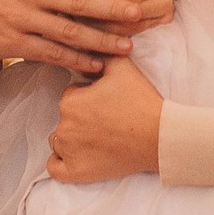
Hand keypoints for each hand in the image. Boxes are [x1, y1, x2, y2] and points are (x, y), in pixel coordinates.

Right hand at [0, 0, 167, 75]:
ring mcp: (22, 20)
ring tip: (126, 47)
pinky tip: (93, 64)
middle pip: (78, 2)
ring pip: (68, 32)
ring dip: (100, 40)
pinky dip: (74, 59)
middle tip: (139, 14)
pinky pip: (50, 53)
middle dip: (111, 8)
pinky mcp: (13, 44)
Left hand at [47, 57, 163, 183]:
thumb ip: (100, 51)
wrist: (158, 136)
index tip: (105, 101)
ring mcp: (69, 152)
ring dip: (72, 138)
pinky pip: (54, 167)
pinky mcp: (76, 173)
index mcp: (70, 101)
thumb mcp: (121, 65)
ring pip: (58, 141)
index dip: (88, 96)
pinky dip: (61, 161)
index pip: (71, 94)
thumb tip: (88, 41)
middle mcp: (64, 127)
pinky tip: (77, 154)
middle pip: (66, 117)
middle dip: (81, 116)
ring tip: (98, 136)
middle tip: (106, 119)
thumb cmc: (140, 101)